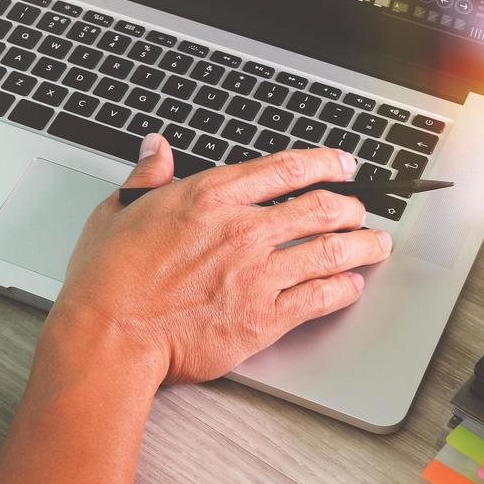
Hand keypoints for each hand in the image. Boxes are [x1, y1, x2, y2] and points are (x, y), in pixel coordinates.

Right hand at [46, 139, 392, 385]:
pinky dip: (344, 289)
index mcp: (208, 196)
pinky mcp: (265, 318)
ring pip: (333, 249)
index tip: (343, 164)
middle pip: (322, 205)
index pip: (287, 168)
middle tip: (362, 210)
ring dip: (363, 245)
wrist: (109, 335)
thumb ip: (148, 177)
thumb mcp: (118, 212)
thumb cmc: (106, 280)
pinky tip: (351, 286)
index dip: (326, 163)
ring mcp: (258, 273)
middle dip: (352, 205)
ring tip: (376, 245)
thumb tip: (158, 148)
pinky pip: (322, 297)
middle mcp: (242, 229)